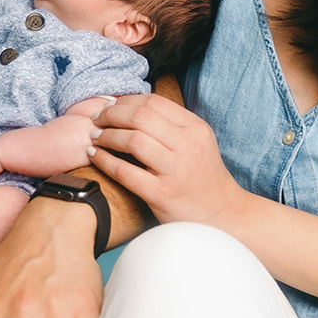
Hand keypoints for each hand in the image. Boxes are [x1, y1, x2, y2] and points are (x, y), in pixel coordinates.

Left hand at [89, 93, 246, 226]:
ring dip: (106, 135)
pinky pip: (125, 171)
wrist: (223, 216)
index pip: (154, 103)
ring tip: (94, 136)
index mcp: (195, 129)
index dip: (125, 101)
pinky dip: (104, 160)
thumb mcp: (197, 143)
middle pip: (141, 116)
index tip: (109, 107)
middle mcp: (188, 146)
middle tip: (96, 120)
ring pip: (133, 140)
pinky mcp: (162, 194)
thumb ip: (171, 125)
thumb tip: (133, 106)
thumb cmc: (203, 178)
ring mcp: (175, 171)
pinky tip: (94, 155)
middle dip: (111, 115)